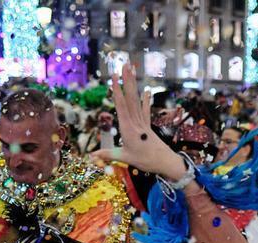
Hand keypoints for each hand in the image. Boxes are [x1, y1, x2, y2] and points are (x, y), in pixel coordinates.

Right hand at [91, 64, 186, 181]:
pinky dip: (146, 100)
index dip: (117, 90)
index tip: (114, 76)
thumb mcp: (124, 158)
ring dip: (134, 85)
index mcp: (128, 128)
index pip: (121, 105)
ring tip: (133, 71)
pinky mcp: (148, 126)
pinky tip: (147, 90)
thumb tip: (91, 156)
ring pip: (137, 101)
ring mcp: (143, 123)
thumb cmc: (145, 161)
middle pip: (130, 98)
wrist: (165, 162)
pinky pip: (145, 111)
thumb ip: (107, 155)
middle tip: (124, 65)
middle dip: (127, 81)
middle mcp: (135, 122)